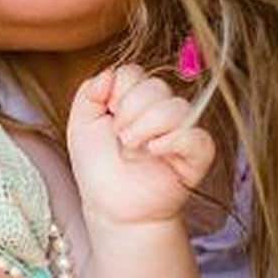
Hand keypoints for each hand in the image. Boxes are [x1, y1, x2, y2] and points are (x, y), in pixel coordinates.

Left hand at [67, 65, 215, 227]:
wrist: (110, 204)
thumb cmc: (97, 165)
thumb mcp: (80, 123)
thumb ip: (88, 91)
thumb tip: (109, 73)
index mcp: (135, 98)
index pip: (133, 73)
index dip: (117, 92)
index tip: (108, 116)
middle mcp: (160, 109)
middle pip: (155, 86)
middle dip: (130, 110)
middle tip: (120, 137)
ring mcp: (181, 131)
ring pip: (176, 107)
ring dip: (147, 126)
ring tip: (133, 148)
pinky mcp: (196, 155)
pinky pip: (197, 136)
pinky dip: (173, 140)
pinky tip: (154, 152)